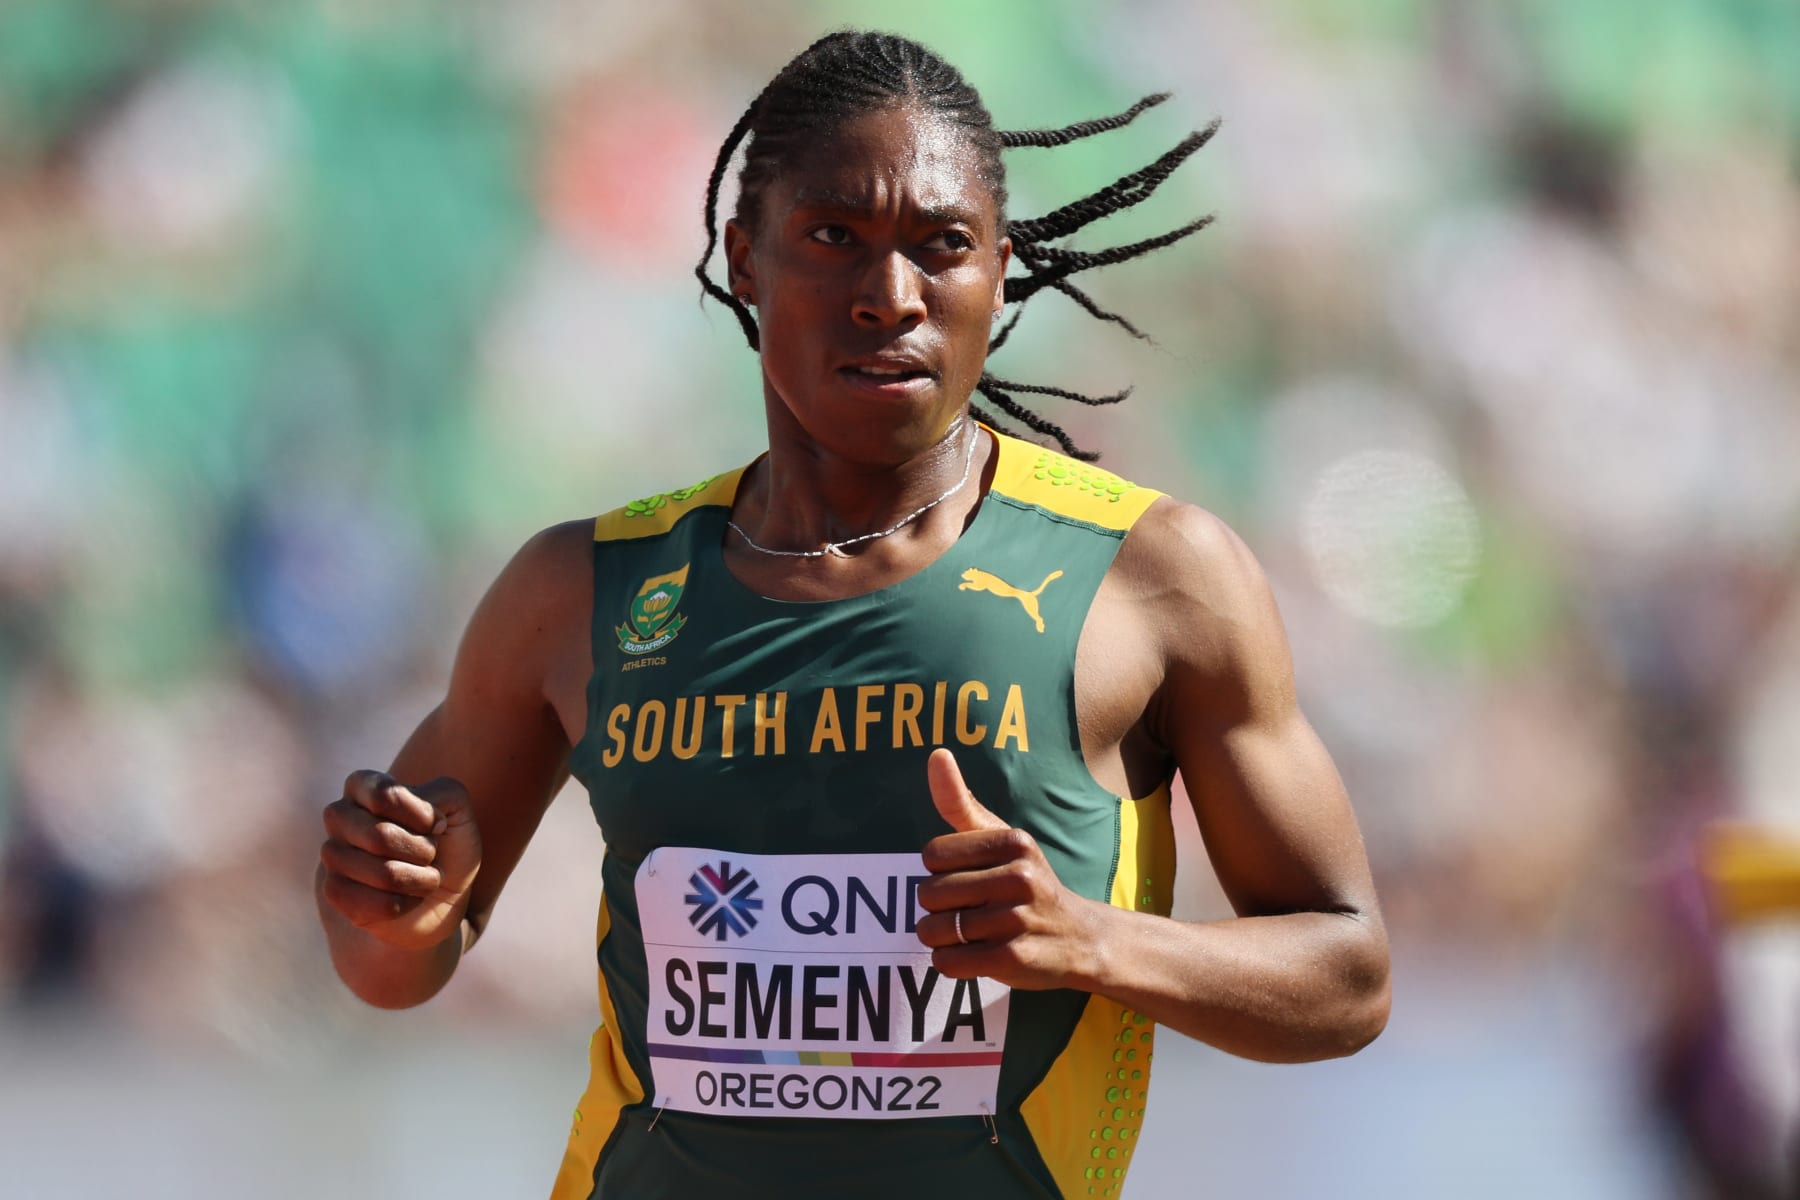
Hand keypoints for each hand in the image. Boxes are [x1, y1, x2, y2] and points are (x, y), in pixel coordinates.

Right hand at [319, 771, 481, 950]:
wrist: (443, 892)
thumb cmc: (446, 844)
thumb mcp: (457, 808)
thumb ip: (444, 792)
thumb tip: (427, 816)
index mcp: (363, 785)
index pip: (384, 794)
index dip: (422, 816)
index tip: (436, 826)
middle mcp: (339, 815)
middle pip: (381, 836)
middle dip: (423, 851)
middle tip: (430, 855)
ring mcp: (333, 854)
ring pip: (384, 874)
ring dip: (420, 880)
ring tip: (423, 877)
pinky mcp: (335, 892)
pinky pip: (376, 903)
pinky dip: (406, 903)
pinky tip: (406, 898)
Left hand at [914, 748, 1101, 990]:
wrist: (1083, 939)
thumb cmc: (1028, 884)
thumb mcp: (1003, 841)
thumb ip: (961, 803)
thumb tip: (936, 754)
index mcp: (1013, 842)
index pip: (932, 855)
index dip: (940, 872)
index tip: (967, 878)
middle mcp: (1019, 877)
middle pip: (929, 893)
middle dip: (937, 908)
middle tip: (968, 911)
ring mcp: (1018, 919)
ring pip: (934, 930)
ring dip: (941, 938)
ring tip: (969, 935)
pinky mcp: (1013, 958)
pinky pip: (948, 962)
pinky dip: (949, 963)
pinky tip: (971, 956)